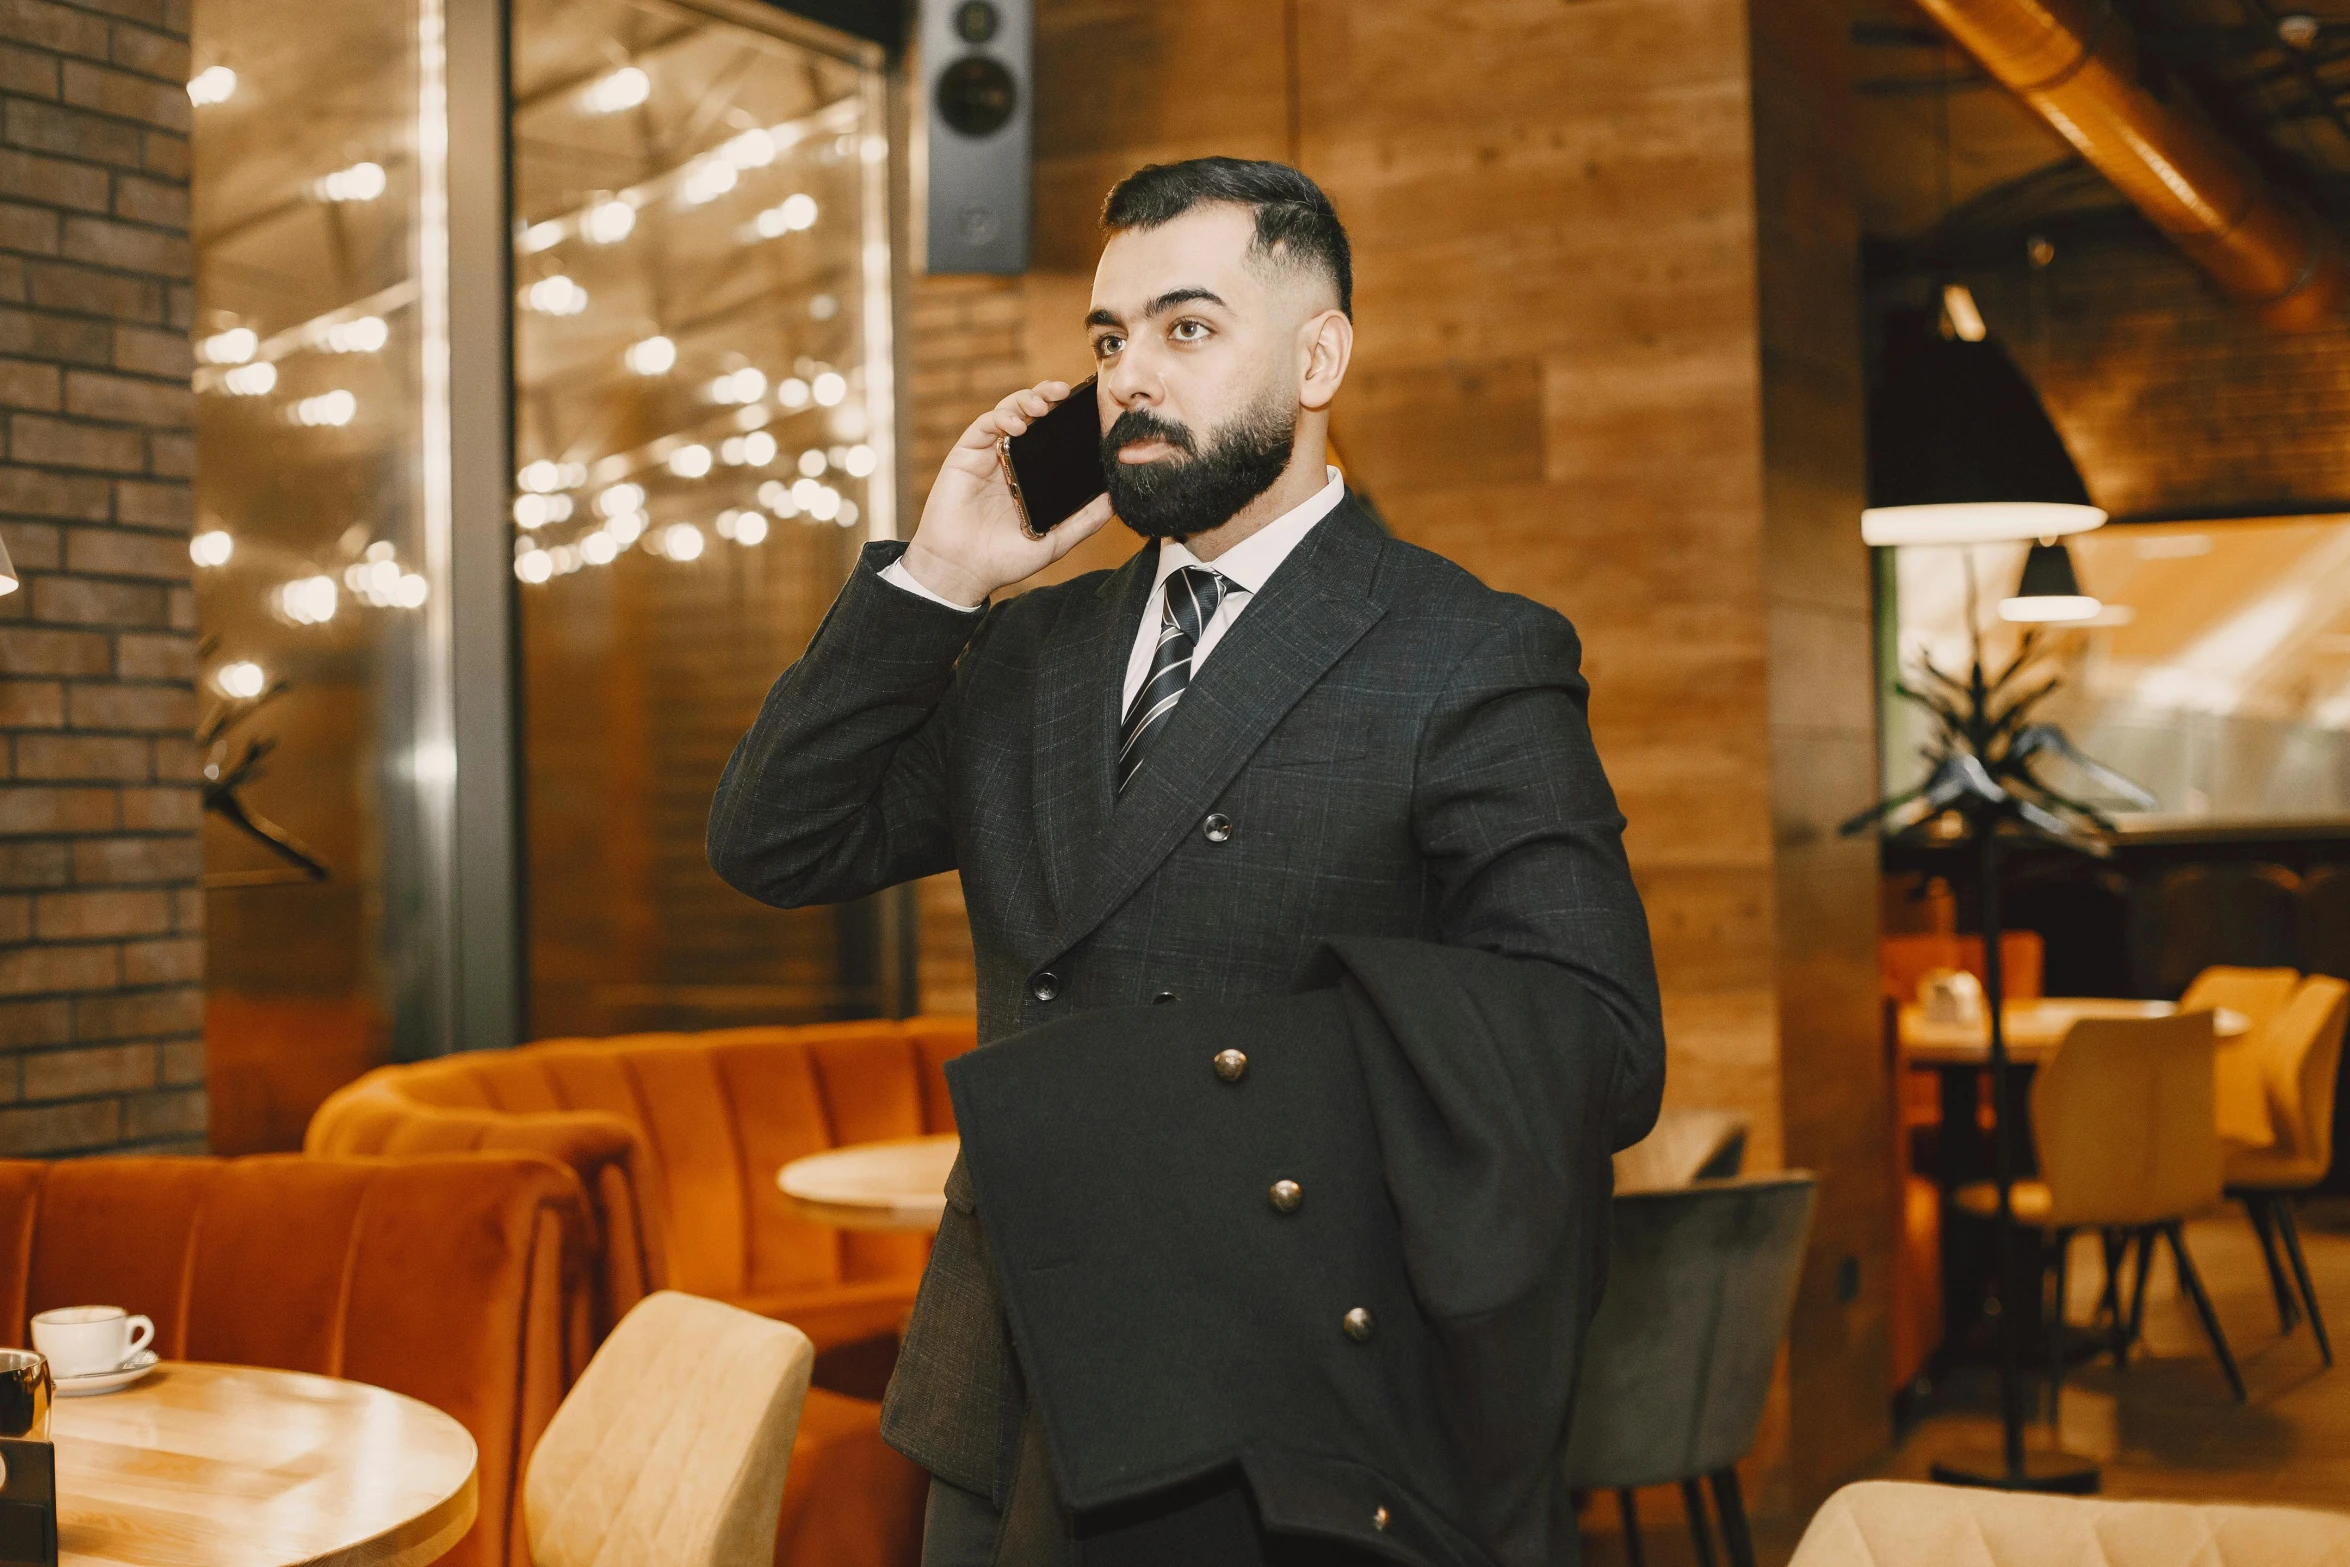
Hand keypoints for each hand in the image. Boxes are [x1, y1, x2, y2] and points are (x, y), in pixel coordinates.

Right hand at [900, 380, 1114, 605]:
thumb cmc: (1004, 558)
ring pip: (1008, 412)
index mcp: (1032, 473)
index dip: (1067, 415)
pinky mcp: (965, 455)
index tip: (1088, 406)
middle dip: (1047, 396)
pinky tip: (1016, 425)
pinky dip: (1000, 418)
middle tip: (1064, 391)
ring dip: (1025, 401)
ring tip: (1042, 404)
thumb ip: (1085, 520)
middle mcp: (1011, 459)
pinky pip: (983, 426)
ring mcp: (987, 455)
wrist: (963, 571)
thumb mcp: (1056, 540)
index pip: (1052, 434)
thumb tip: (1117, 500)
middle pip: (1031, 415)